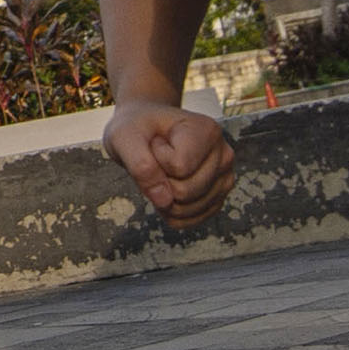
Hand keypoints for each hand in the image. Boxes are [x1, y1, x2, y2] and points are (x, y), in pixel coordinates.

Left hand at [106, 101, 236, 228]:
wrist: (144, 133)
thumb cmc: (138, 129)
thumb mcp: (125, 137)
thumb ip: (140, 165)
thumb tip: (165, 200)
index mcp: (207, 131)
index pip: (179, 167)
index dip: (157, 160)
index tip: (155, 142)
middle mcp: (223, 155)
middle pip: (185, 191)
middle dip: (160, 182)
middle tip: (158, 159)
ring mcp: (223, 178)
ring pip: (188, 209)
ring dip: (164, 198)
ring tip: (163, 172)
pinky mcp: (217, 197)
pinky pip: (191, 220)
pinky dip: (172, 212)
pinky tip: (167, 189)